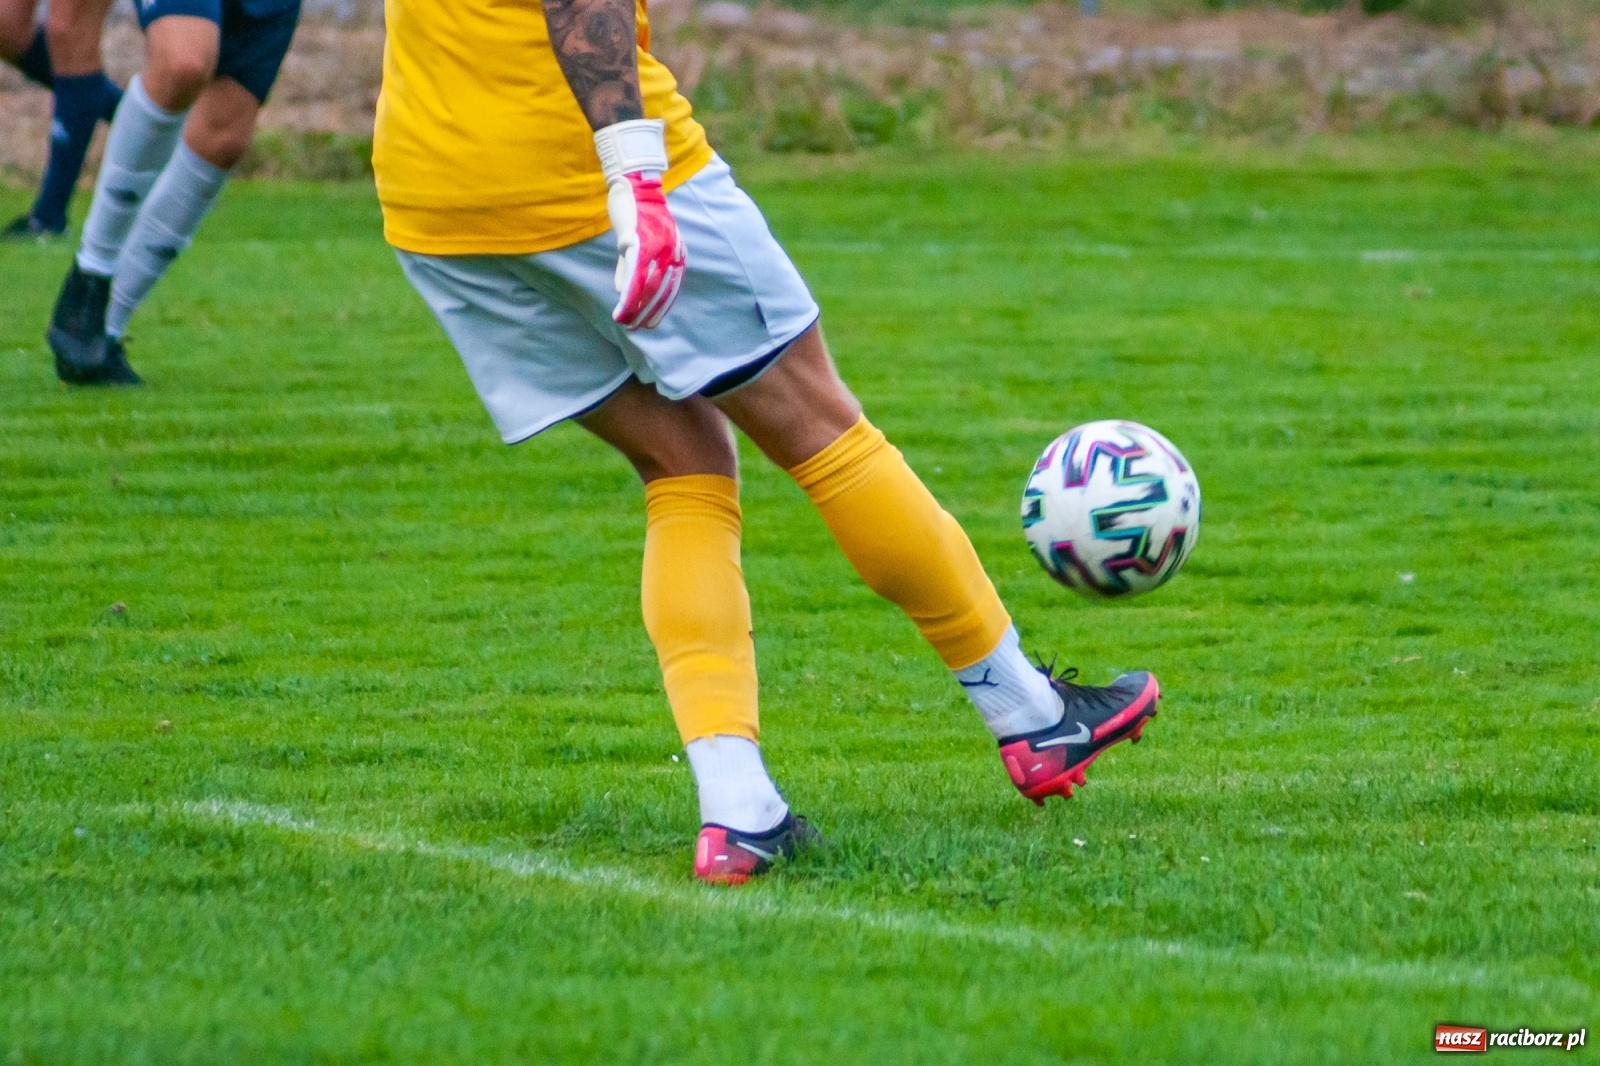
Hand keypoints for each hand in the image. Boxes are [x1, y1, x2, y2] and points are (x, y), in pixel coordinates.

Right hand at [594, 119, 685, 330]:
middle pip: (659, 290)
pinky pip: (632, 269)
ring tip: (625, 320)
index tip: (650, 324)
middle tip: (636, 328)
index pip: (669, 288)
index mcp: (674, 253)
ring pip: (645, 284)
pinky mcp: (636, 238)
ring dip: (634, 305)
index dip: (659, 308)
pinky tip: (620, 300)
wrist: (635, 184)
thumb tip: (621, 290)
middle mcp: (669, 251)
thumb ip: (628, 267)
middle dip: (647, 312)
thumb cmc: (637, 214)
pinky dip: (626, 288)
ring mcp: (654, 246)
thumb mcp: (636, 243)